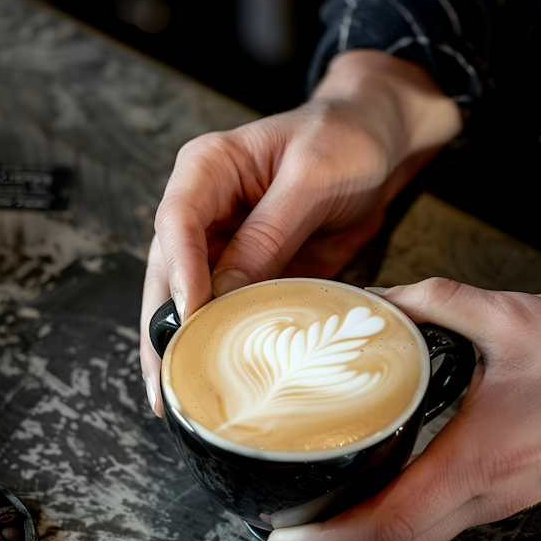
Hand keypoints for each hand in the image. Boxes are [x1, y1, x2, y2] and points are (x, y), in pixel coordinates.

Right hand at [140, 50, 461, 413]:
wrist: (377, 148)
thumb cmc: (344, 142)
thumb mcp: (312, 178)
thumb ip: (270, 232)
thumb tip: (226, 293)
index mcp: (207, 168)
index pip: (177, 222)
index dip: (179, 273)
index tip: (188, 317)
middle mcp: (204, 209)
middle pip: (168, 272)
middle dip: (163, 329)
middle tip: (165, 384)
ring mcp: (222, 245)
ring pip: (189, 300)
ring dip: (183, 347)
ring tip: (177, 398)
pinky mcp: (248, 271)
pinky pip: (228, 310)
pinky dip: (221, 344)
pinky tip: (213, 381)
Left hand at [248, 279, 540, 540]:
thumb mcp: (509, 317)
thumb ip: (435, 301)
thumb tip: (377, 301)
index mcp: (473, 460)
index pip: (386, 524)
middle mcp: (478, 495)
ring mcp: (490, 503)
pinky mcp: (498, 495)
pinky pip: (430, 530)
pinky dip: (383, 536)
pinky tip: (360, 519)